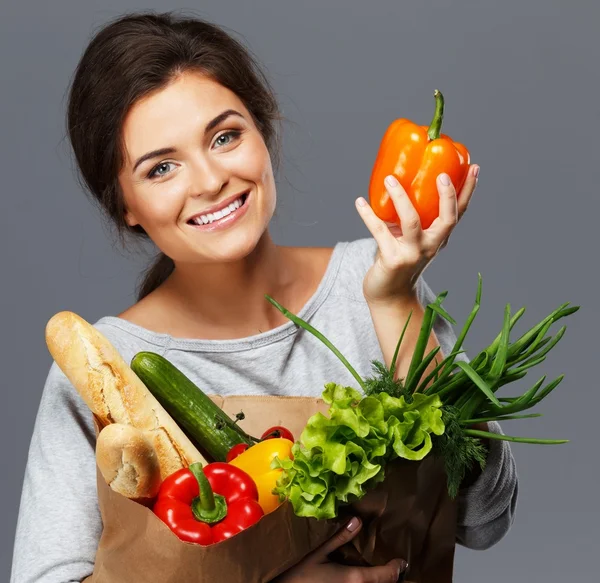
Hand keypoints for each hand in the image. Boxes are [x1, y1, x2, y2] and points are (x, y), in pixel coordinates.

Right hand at [272, 516, 407, 582]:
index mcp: (353, 578)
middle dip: (390, 577)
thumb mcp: (317, 551)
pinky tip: (361, 575)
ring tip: (380, 570)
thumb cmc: (298, 572)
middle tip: (394, 565)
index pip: (385, 576)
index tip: (402, 561)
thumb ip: (339, 537)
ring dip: (377, 581)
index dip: (396, 568)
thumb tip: (358, 520)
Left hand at [356, 166, 478, 305]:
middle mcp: (431, 246)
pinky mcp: (392, 260)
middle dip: (447, 197)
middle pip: (446, 220)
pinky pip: (379, 231)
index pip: (459, 213)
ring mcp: (412, 254)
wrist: (390, 295)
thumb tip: (398, 180)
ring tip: (390, 178)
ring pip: (411, 222)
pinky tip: (359, 201)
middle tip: (442, 175)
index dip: (468, 191)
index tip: (474, 167)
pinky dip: (368, 215)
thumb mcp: (411, 238)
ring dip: (400, 198)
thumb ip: (411, 216)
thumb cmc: (400, 259)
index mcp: (439, 238)